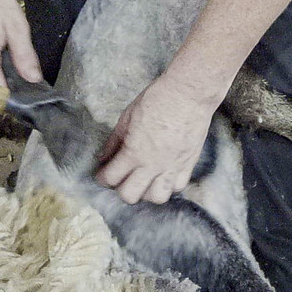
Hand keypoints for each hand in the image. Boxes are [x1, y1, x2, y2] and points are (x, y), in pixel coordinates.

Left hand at [97, 76, 224, 203]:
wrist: (188, 94)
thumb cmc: (156, 100)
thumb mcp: (127, 117)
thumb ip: (114, 141)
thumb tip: (103, 157)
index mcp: (134, 152)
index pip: (112, 177)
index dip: (102, 178)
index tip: (102, 174)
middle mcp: (153, 165)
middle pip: (131, 195)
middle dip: (121, 189)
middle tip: (121, 178)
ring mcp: (173, 167)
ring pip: (157, 197)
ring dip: (146, 192)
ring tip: (143, 180)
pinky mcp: (189, 163)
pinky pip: (178, 186)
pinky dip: (168, 185)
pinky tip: (163, 175)